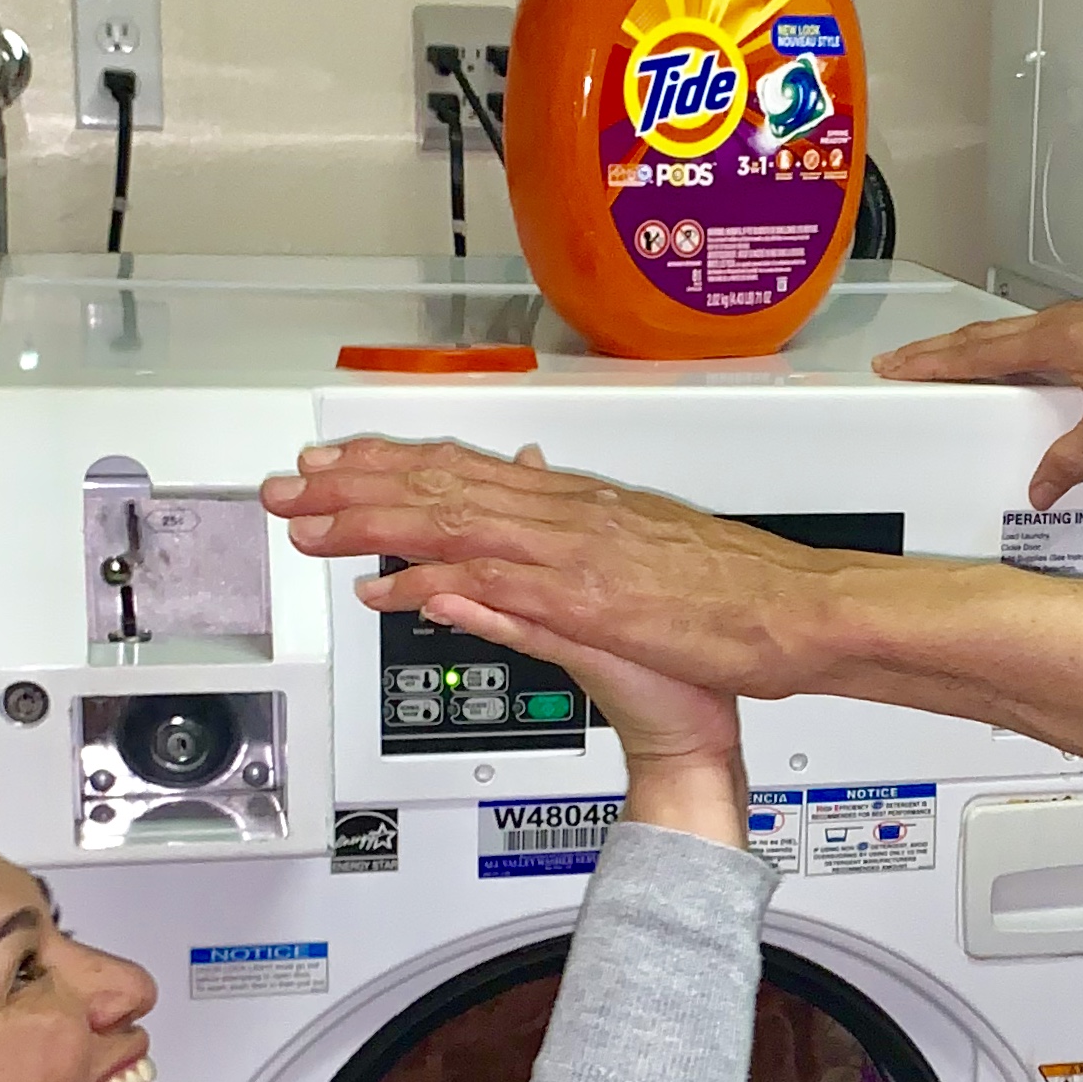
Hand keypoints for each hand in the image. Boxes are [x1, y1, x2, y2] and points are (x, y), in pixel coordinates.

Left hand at [265, 437, 847, 704]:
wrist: (791, 619)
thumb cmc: (728, 596)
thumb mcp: (642, 544)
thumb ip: (573, 520)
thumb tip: (522, 479)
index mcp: (578, 501)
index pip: (464, 467)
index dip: (390, 462)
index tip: (334, 462)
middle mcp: (566, 514)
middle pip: (440, 485)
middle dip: (354, 484)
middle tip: (290, 488)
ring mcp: (572, 555)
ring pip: (451, 523)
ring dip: (372, 524)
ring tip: (311, 528)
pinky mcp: (585, 604)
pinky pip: (492, 588)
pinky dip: (434, 585)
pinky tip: (389, 589)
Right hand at [873, 299, 1082, 505]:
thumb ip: (1074, 456)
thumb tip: (1041, 492)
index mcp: (1057, 338)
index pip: (978, 352)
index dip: (933, 361)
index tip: (894, 365)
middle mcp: (1060, 321)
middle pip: (983, 336)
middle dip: (937, 351)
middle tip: (896, 362)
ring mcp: (1078, 321)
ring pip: (1007, 333)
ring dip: (968, 347)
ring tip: (937, 361)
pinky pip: (1032, 337)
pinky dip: (1003, 348)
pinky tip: (1005, 364)